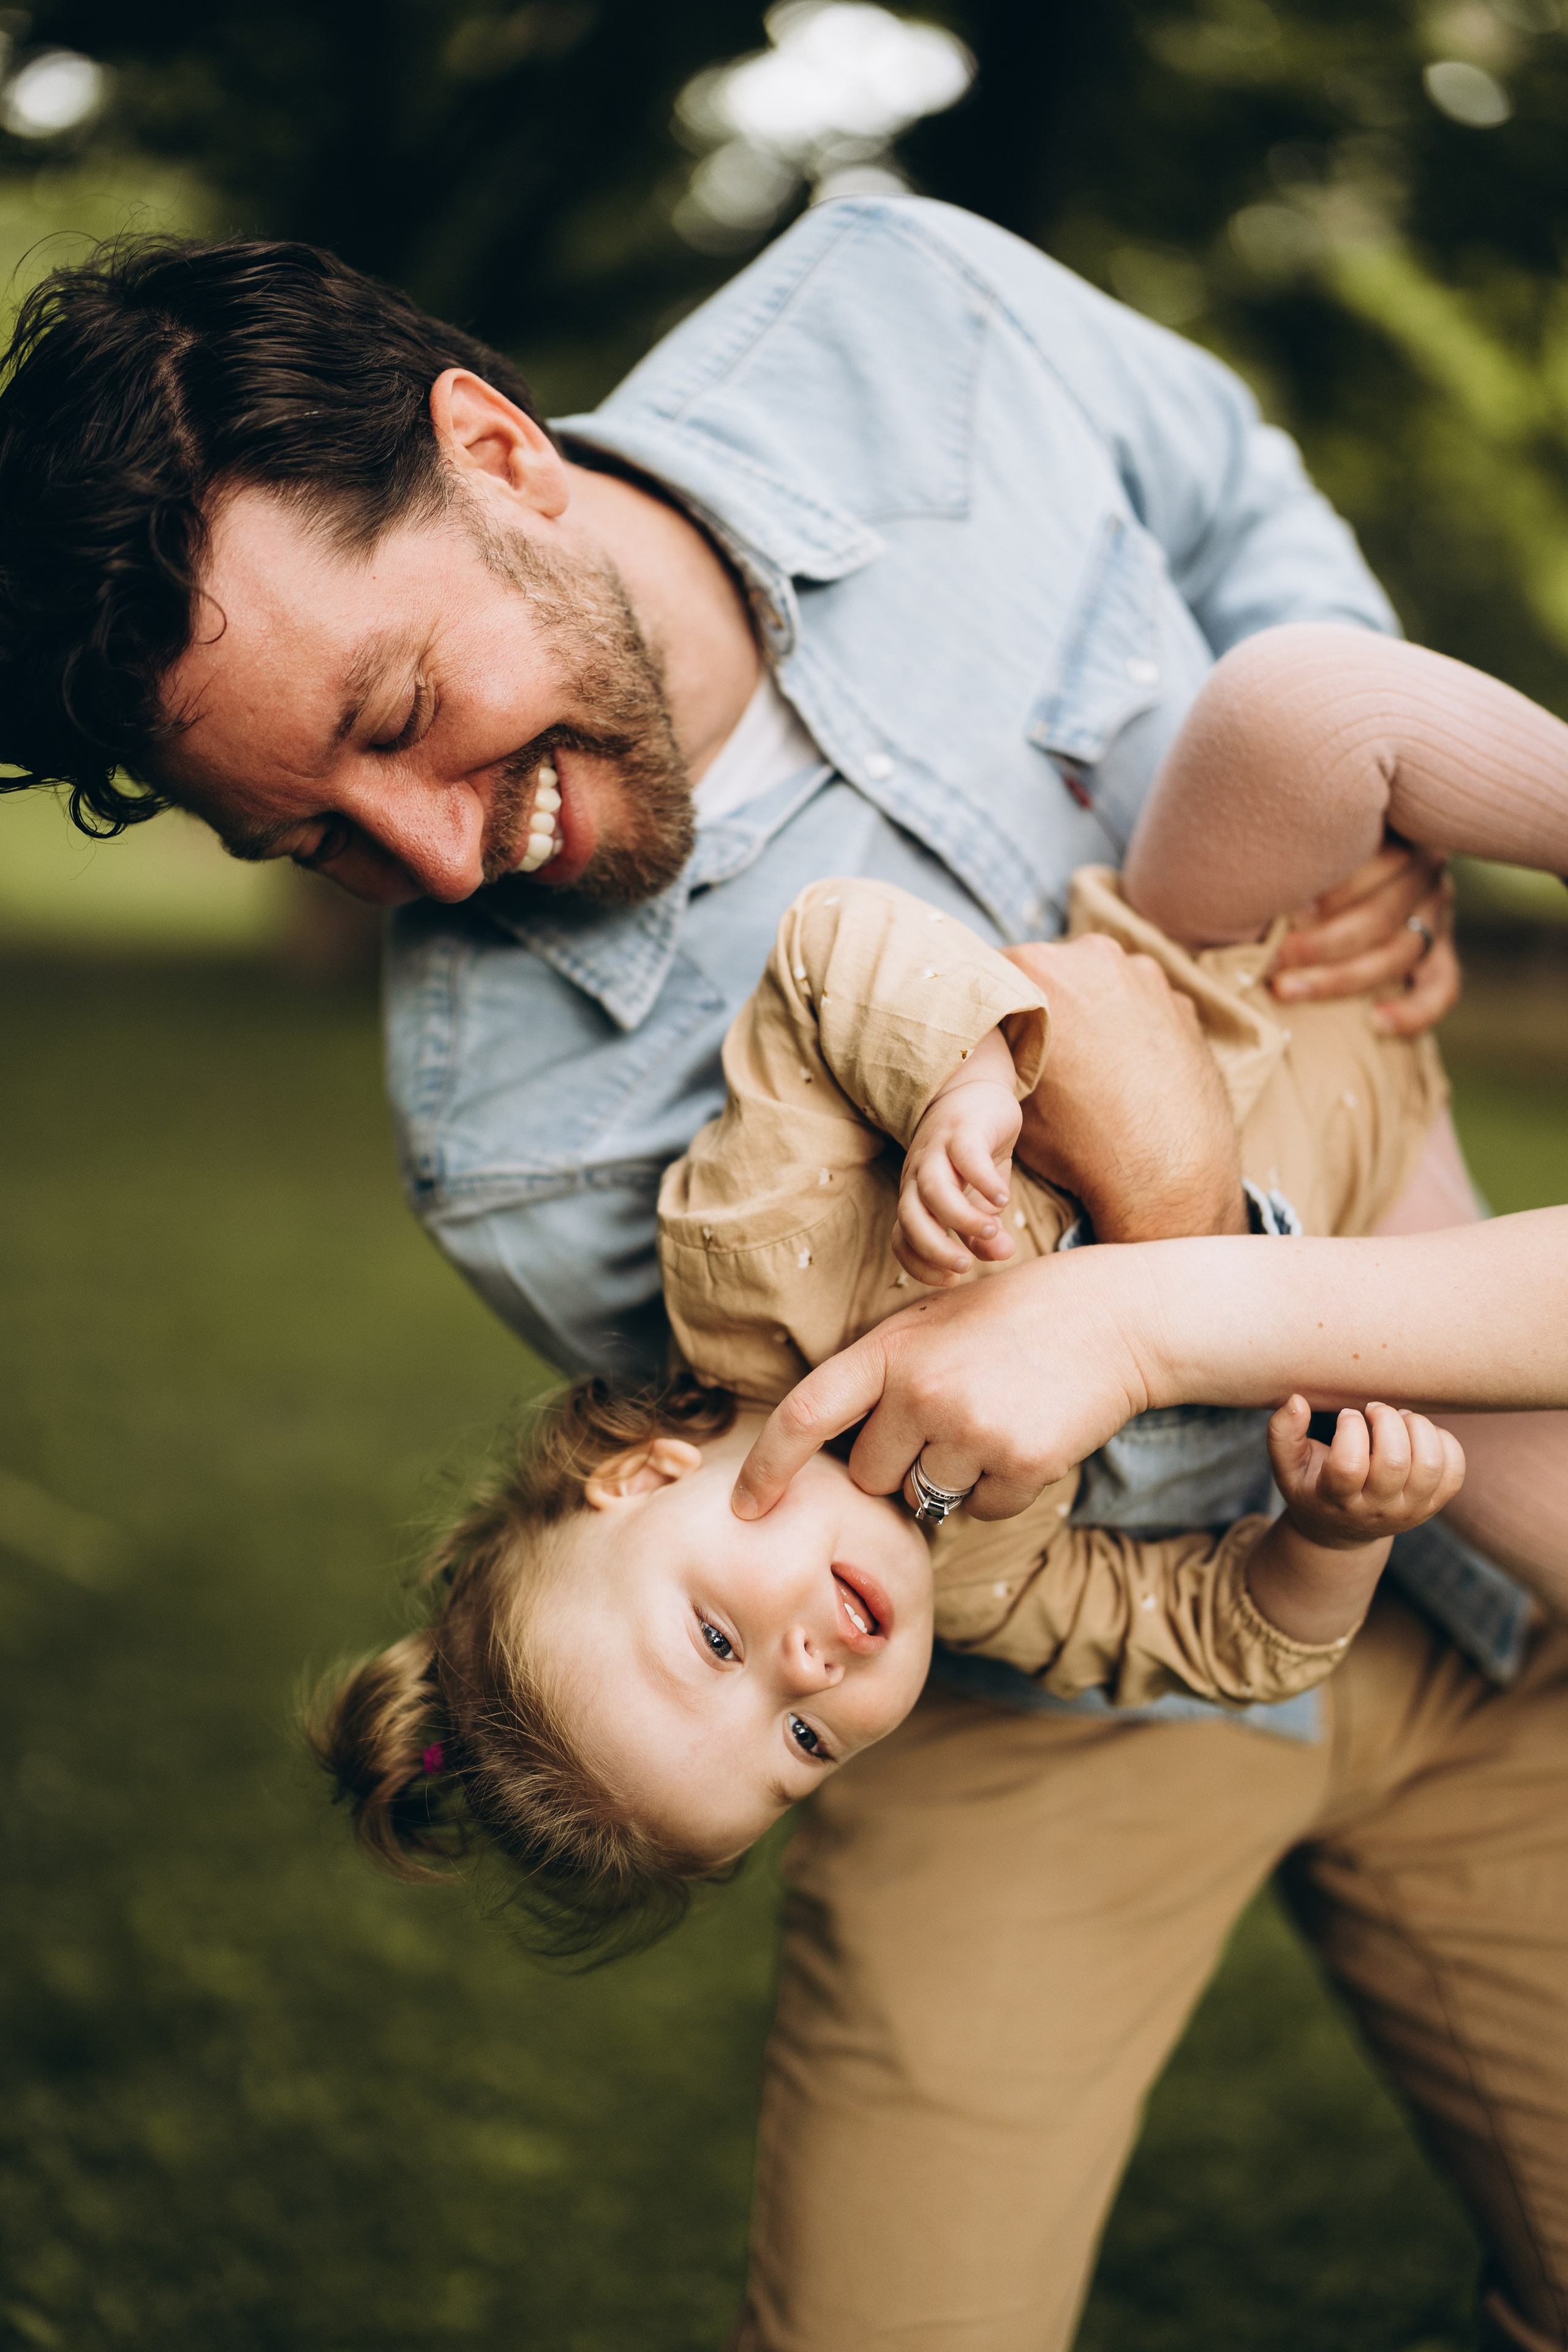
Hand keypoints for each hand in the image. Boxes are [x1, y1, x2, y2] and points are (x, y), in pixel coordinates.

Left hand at [731, 1244, 1156, 1522]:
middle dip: (899, 1464)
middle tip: (951, 1417)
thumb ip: (881, 1377)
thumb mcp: (932, 1325)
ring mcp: (971, 1428)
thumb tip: (839, 1453)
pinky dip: (999, 1490)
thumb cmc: (1013, 1321)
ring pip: (927, 1498)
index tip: (745, 1508)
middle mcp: (921, 1390)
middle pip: (872, 1475)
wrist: (1115, 1319)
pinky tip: (1026, 1437)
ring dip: (952, 1478)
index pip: (804, 1414)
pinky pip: (982, 1511)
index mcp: (889, 1349)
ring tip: (993, 1420)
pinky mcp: (1020, 1462)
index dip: (767, 1467)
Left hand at [895, 1034, 1020, 1285]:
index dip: (919, 1264)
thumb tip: (1002, 1255)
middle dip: (934, 1248)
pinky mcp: (963, 1129)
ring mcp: (938, 1149)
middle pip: (910, 1216)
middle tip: (964, 1267)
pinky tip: (1004, 1200)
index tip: (950, 1282)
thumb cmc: (973, 1154)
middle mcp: (918, 1175)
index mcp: (916, 1197)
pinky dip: (983, 1181)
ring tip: (989, 1232)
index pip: (901, 1237)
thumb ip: (984, 1232)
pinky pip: (966, 1156)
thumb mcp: (980, 1199)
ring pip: (934, 1188)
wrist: (977, 1092)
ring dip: (960, 1217)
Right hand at [1003, 933, 1245, 1241]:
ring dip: (1091, 1011)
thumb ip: (999, 1046)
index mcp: (1041, 969)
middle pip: (1054, 969)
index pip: (1000, 971)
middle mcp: (1095, 956)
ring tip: (1091, 1066)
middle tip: (1044, 1052)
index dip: (995, 1005)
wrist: (1166, 1172)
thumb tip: (994, 1032)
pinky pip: (1142, 1005)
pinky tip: (1128, 1070)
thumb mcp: (1009, 1095)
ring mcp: (1146, 976)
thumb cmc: (1078, 1139)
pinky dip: (1132, 1026)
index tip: (997, 1031)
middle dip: (1047, 1003)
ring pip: (1101, 984)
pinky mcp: (1182, 1003)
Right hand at [1267, 1394, 1465, 1547]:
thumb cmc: (1313, 1486)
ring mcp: (1410, 1510)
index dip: (1350, 1430)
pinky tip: (1419, 1434)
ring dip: (1417, 1427)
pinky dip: (1443, 1441)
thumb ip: (1282, 1433)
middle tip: (1374, 1410)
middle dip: (1386, 1420)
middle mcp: (1376, 1510)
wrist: (1343, 1530)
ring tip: (1400, 1419)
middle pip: (1394, 1462)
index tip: (1346, 1416)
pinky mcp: (1434, 1505)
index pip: (1349, 1466)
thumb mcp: (1286, 1466)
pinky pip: (1454, 1470)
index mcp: (1336, 1500)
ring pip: (1429, 1464)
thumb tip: (1297, 1400)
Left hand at [1270, 841, 1458, 1037]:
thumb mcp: (1317, 851)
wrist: (1364, 887)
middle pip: (1380, 915)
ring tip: (1288, 990)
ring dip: (1341, 978)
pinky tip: (1377, 1023)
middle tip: (1272, 960)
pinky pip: (1442, 989)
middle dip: (1321, 944)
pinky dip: (1413, 1011)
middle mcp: (1424, 875)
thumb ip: (1302, 862)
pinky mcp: (1441, 955)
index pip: (1376, 862)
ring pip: (1400, 952)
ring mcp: (1437, 916)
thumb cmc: (1316, 863)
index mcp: (1396, 837)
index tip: (1285, 910)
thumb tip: (1255, 893)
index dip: (1332, 892)